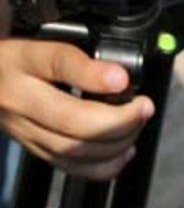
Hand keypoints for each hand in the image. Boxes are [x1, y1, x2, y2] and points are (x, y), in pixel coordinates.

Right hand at [0, 39, 154, 179]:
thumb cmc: (16, 58)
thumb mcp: (37, 40)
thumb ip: (72, 53)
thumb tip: (118, 73)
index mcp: (19, 60)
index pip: (56, 63)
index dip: (92, 75)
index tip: (122, 78)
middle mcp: (19, 98)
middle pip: (72, 121)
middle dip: (119, 119)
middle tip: (143, 107)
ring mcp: (25, 129)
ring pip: (76, 150)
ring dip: (117, 143)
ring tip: (136, 126)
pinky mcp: (35, 149)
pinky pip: (74, 168)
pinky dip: (107, 165)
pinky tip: (124, 150)